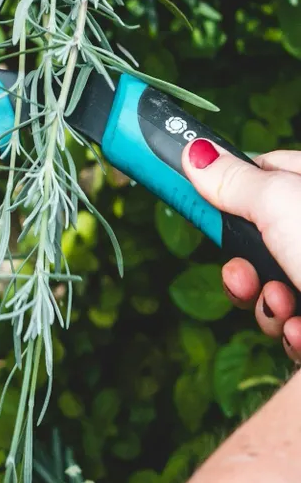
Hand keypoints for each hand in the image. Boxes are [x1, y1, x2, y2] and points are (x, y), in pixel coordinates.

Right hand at [182, 140, 300, 360]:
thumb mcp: (278, 203)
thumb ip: (233, 180)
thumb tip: (195, 151)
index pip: (263, 170)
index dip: (227, 187)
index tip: (192, 196)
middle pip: (257, 237)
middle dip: (242, 265)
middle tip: (242, 274)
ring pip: (269, 285)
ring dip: (266, 303)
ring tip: (286, 307)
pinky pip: (293, 323)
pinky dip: (292, 332)